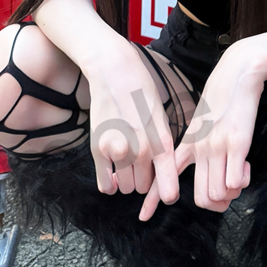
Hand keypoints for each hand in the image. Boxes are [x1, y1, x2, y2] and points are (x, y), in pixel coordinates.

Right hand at [86, 44, 180, 215]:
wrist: (115, 71)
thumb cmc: (141, 91)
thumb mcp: (162, 118)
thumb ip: (162, 147)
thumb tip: (160, 174)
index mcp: (161, 142)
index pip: (168, 185)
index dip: (167, 193)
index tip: (165, 195)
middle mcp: (141, 150)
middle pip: (143, 187)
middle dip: (143, 178)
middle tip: (140, 161)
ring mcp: (117, 151)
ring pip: (125, 187)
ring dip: (126, 178)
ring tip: (126, 159)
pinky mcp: (98, 149)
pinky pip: (105, 184)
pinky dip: (109, 182)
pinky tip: (112, 170)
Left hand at [140, 44, 263, 216]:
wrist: (237, 73)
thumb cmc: (222, 101)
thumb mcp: (201, 125)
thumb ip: (196, 148)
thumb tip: (199, 172)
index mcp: (187, 144)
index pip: (164, 176)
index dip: (153, 199)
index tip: (143, 217)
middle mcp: (198, 148)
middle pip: (202, 198)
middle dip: (218, 203)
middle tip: (230, 191)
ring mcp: (216, 146)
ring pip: (218, 194)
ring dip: (233, 193)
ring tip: (240, 174)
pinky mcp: (236, 143)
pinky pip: (234, 182)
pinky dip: (241, 183)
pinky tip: (246, 168)